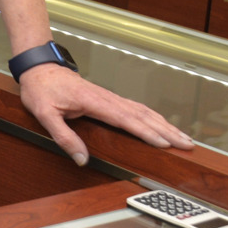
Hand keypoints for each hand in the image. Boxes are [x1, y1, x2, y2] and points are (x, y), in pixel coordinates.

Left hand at [17, 63, 191, 165]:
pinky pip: (137, 108)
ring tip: (184, 137)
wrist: (40, 68)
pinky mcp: (109, 99)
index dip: (147, 132)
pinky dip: (154, 117)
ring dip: (165, 124)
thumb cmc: (41, 89)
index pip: (126, 119)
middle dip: (167, 131)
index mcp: (94, 102)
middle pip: (143, 116)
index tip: (164, 143)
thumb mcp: (44, 114)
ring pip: (144, 111)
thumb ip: (63, 137)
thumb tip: (81, 159)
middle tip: (187, 144)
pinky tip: (163, 124)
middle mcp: (107, 98)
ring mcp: (110, 97)